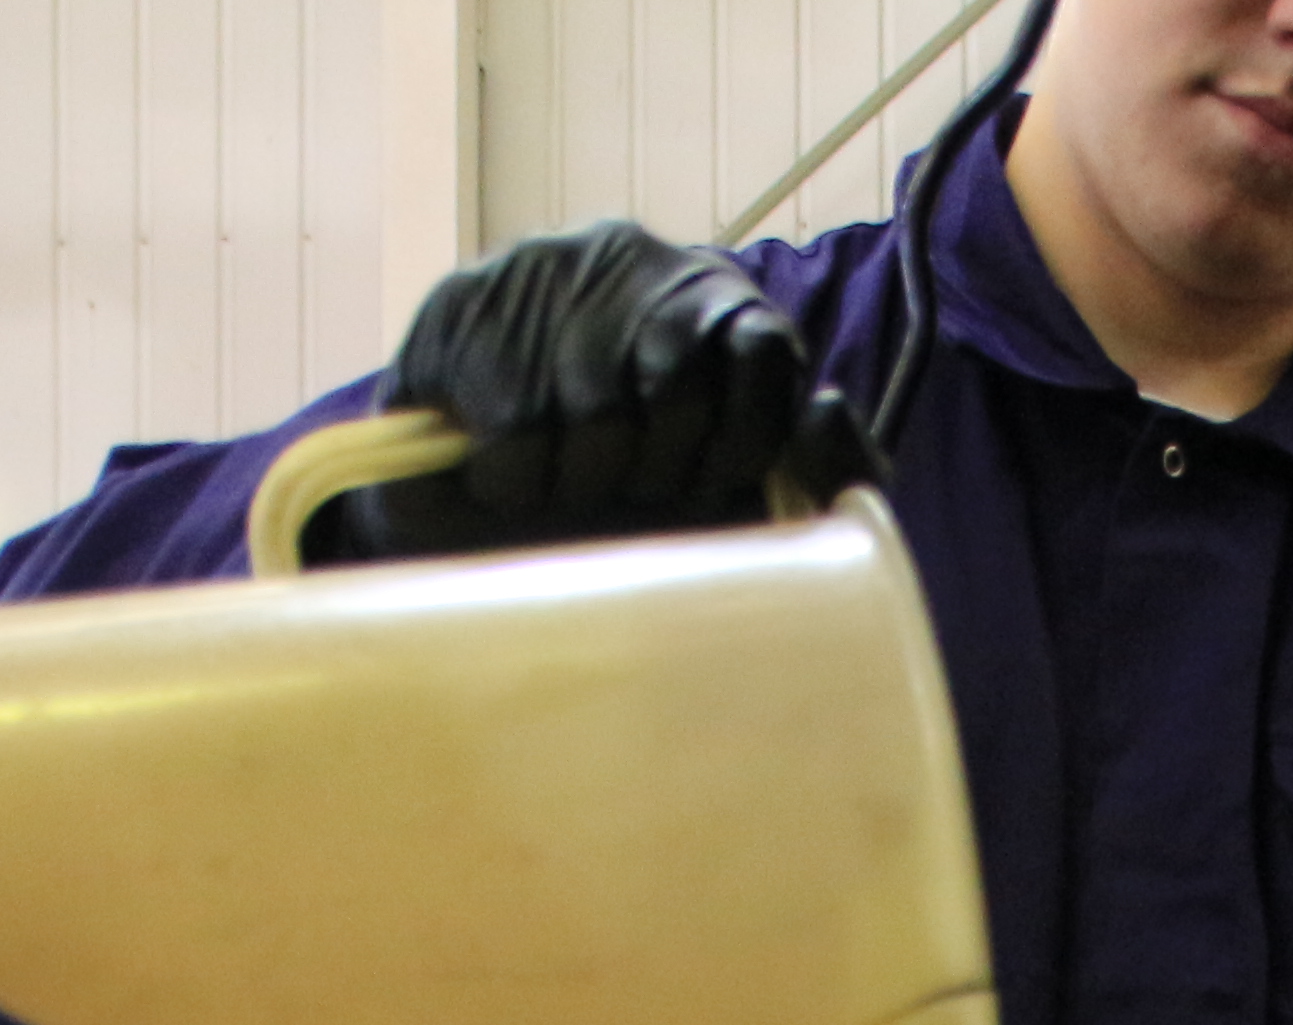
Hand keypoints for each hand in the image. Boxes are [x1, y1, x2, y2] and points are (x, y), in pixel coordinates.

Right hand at [310, 224, 884, 561]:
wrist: (463, 483)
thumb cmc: (629, 479)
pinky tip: (503, 478)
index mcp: (711, 297)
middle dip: (654, 475)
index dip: (741, 444)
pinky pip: (512, 422)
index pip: (760, 352)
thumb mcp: (745, 471)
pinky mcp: (463, 300)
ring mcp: (542, 266)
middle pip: (676, 392)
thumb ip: (818, 460)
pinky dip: (513, 477)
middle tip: (624, 497)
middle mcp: (630, 259)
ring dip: (578, 484)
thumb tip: (829, 406)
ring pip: (593, 415)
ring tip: (561, 493)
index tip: (707, 492)